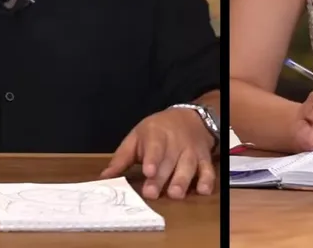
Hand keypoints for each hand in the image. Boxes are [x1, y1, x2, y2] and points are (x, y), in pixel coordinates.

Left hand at [100, 107, 215, 199]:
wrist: (190, 118)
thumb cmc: (157, 131)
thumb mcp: (137, 137)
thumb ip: (122, 158)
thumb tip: (105, 177)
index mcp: (156, 135)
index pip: (154, 147)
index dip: (152, 159)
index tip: (148, 171)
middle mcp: (175, 143)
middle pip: (168, 162)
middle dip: (161, 178)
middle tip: (151, 193)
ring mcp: (191, 152)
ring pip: (188, 166)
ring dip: (182, 181)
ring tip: (175, 194)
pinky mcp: (204, 160)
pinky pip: (208, 170)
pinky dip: (207, 180)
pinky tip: (203, 190)